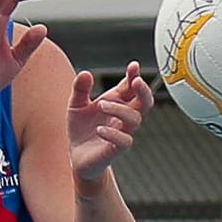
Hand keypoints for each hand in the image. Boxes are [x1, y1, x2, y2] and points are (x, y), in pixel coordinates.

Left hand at [68, 62, 149, 184]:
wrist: (77, 156)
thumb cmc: (81, 129)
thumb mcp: (76, 104)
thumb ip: (80, 89)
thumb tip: (86, 73)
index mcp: (117, 102)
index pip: (132, 87)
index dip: (135, 76)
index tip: (134, 66)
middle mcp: (123, 117)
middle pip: (145, 102)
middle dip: (144, 91)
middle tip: (136, 81)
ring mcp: (122, 133)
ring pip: (135, 119)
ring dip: (120, 109)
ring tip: (100, 105)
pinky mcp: (116, 149)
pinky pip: (125, 141)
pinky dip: (113, 133)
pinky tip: (99, 129)